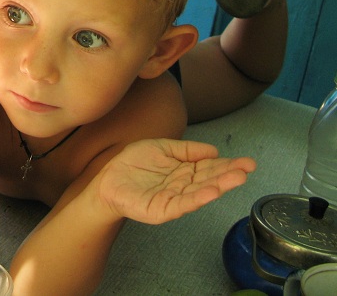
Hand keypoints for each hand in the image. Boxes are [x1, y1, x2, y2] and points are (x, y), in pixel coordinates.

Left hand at [96, 139, 255, 224]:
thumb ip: (186, 149)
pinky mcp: (163, 209)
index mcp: (185, 171)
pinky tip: (211, 192)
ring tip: (236, 178)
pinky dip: (197, 199)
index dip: (228, 165)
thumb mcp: (162, 148)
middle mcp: (184, 186)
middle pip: (210, 179)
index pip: (210, 167)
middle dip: (229, 175)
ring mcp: (175, 198)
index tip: (248, 162)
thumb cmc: (134, 164)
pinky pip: (182, 204)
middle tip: (247, 169)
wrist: (109, 180)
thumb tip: (214, 151)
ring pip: (200, 192)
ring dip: (219, 185)